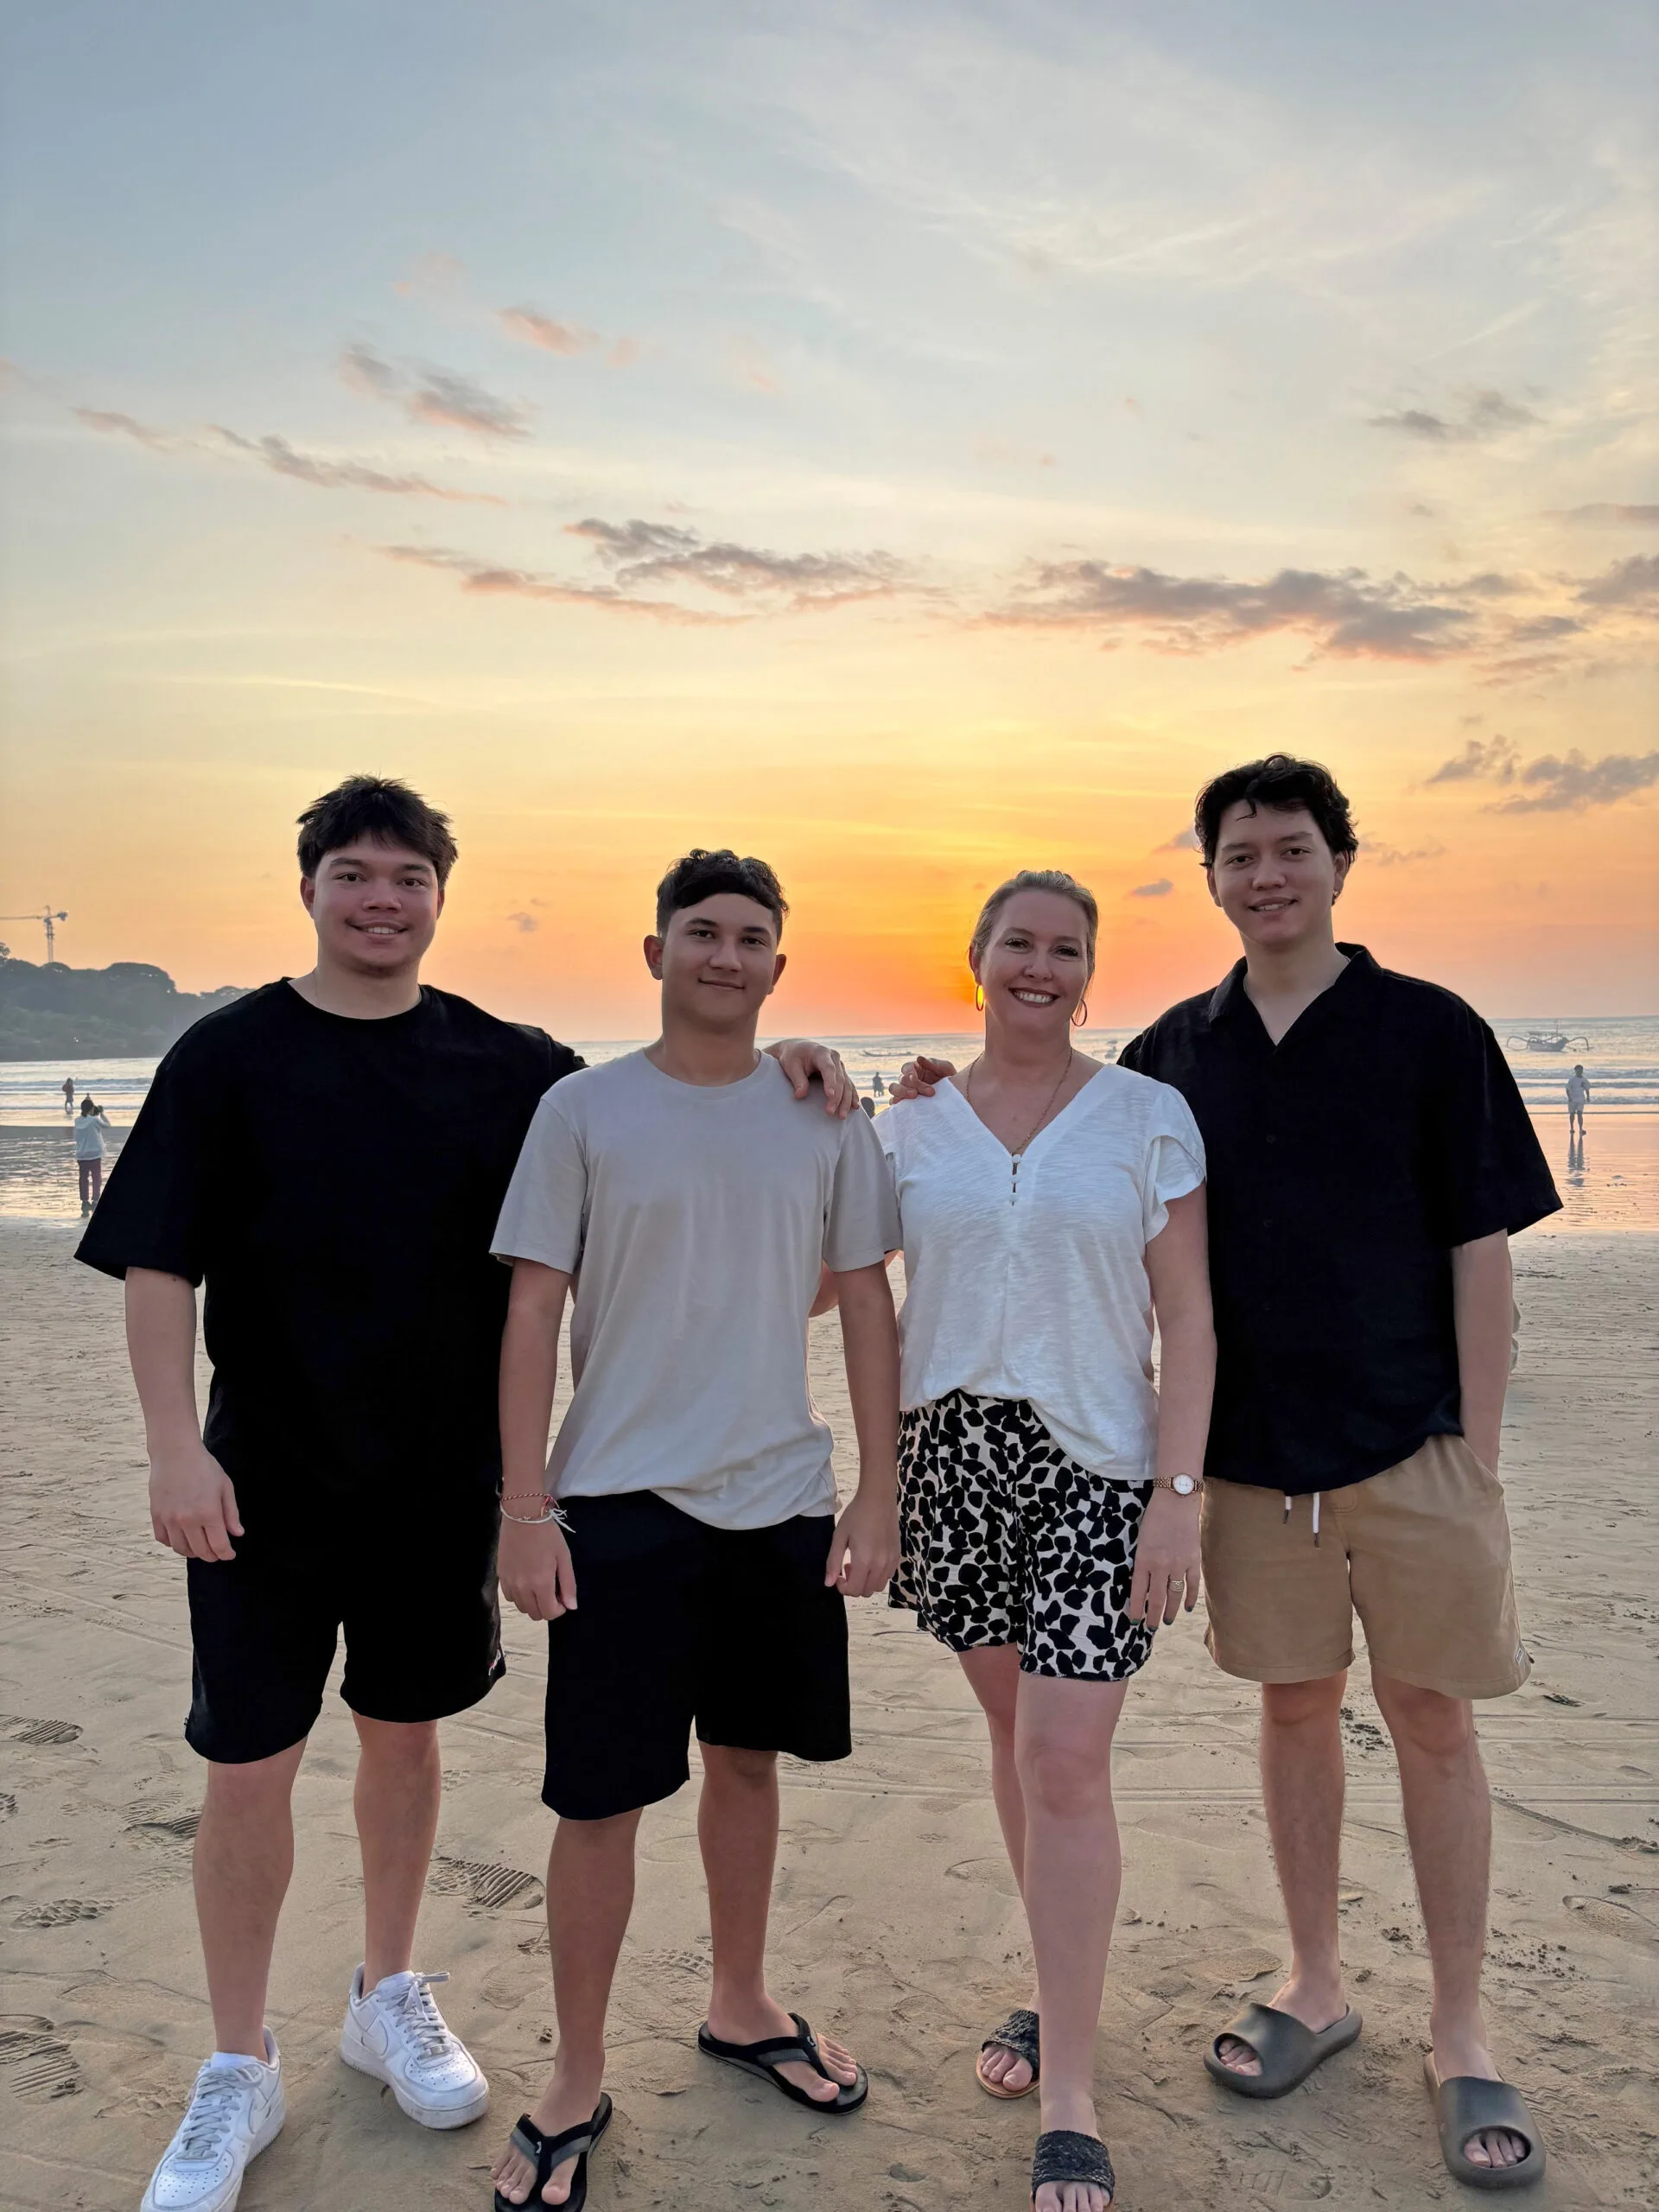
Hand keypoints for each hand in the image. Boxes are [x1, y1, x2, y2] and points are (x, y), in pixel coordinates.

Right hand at [149, 1439, 242, 1560]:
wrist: (175, 1452)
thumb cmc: (204, 1466)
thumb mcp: (225, 1487)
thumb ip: (231, 1513)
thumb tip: (237, 1534)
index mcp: (209, 1512)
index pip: (219, 1545)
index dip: (226, 1554)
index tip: (229, 1555)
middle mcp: (188, 1519)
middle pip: (200, 1551)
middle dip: (211, 1556)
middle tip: (217, 1554)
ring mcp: (170, 1518)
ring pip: (181, 1548)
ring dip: (192, 1552)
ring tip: (200, 1548)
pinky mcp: (156, 1515)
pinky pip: (163, 1539)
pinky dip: (173, 1543)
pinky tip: (182, 1538)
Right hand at [498, 1514, 578, 1620]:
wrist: (522, 1516)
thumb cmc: (548, 1535)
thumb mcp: (564, 1557)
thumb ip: (568, 1584)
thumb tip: (571, 1607)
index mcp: (541, 1583)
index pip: (549, 1613)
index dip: (559, 1609)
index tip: (563, 1598)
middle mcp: (523, 1587)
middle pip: (535, 1614)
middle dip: (547, 1607)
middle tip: (552, 1591)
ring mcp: (509, 1582)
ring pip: (521, 1607)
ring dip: (532, 1603)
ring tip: (539, 1586)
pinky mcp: (501, 1575)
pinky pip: (510, 1597)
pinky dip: (519, 1596)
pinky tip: (525, 1582)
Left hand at [772, 1039, 853, 1116]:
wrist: (798, 1049)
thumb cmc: (793, 1056)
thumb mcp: (791, 1066)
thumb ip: (797, 1080)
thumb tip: (800, 1095)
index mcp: (821, 1052)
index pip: (829, 1069)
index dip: (830, 1082)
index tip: (829, 1096)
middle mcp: (834, 1057)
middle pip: (839, 1078)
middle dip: (837, 1097)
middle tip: (831, 1112)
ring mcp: (839, 1065)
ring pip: (846, 1083)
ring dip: (846, 1100)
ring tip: (842, 1115)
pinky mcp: (841, 1072)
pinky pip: (849, 1085)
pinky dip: (852, 1096)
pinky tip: (855, 1106)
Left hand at [825, 1489, 899, 1597]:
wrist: (878, 1499)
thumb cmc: (856, 1515)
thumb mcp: (839, 1536)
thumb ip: (833, 1562)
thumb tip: (828, 1583)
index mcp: (864, 1561)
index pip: (854, 1590)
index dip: (842, 1588)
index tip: (838, 1574)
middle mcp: (880, 1565)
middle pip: (866, 1591)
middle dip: (853, 1585)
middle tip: (847, 1566)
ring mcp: (891, 1561)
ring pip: (878, 1586)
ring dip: (866, 1582)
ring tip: (860, 1563)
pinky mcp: (897, 1555)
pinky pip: (888, 1576)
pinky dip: (877, 1575)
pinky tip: (871, 1559)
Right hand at [892, 1055, 955, 1101]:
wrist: (956, 1095)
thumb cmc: (949, 1078)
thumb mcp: (946, 1068)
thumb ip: (934, 1063)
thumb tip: (919, 1058)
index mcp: (916, 1068)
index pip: (907, 1068)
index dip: (909, 1073)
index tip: (915, 1078)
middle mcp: (908, 1079)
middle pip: (899, 1080)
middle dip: (906, 1087)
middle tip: (916, 1094)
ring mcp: (906, 1091)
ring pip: (894, 1090)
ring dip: (901, 1094)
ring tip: (913, 1099)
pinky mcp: (906, 1103)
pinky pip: (896, 1104)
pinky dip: (897, 1105)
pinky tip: (906, 1108)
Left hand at [1128, 1490, 1200, 1626]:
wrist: (1175, 1501)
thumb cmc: (1153, 1518)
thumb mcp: (1140, 1540)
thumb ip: (1142, 1562)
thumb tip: (1142, 1585)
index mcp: (1143, 1559)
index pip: (1138, 1592)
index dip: (1136, 1609)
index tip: (1134, 1620)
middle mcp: (1161, 1565)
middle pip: (1156, 1599)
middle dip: (1152, 1616)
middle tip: (1150, 1629)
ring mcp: (1179, 1564)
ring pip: (1174, 1596)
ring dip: (1170, 1611)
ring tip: (1165, 1622)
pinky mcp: (1193, 1560)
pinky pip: (1192, 1585)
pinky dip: (1189, 1598)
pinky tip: (1185, 1608)